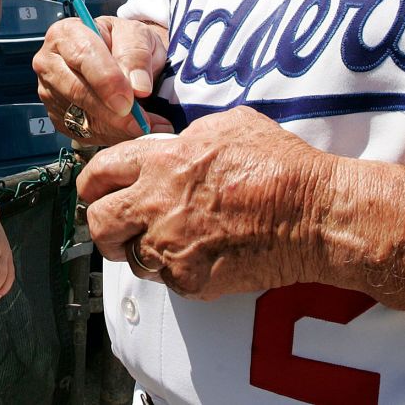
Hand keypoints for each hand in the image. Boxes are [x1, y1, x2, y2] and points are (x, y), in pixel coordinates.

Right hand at [32, 16, 173, 145]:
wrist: (121, 61)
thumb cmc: (125, 44)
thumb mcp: (138, 36)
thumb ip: (137, 56)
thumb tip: (138, 88)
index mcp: (67, 33)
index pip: (83, 55)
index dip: (107, 80)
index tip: (130, 98)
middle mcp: (50, 62)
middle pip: (76, 90)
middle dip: (110, 110)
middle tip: (140, 122)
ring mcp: (50, 92)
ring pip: (78, 116)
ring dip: (113, 127)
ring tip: (145, 127)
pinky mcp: (57, 116)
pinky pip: (81, 133)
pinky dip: (109, 136)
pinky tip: (129, 131)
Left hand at [79, 107, 337, 300]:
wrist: (313, 215)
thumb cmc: (280, 166)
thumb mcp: (228, 125)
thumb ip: (188, 137)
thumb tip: (177, 144)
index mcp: (161, 161)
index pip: (99, 171)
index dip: (91, 181)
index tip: (93, 188)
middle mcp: (156, 204)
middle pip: (98, 221)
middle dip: (101, 222)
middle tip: (116, 222)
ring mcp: (170, 246)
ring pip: (128, 255)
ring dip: (139, 248)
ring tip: (162, 241)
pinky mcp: (189, 280)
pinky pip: (164, 279)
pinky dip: (174, 270)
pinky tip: (198, 254)